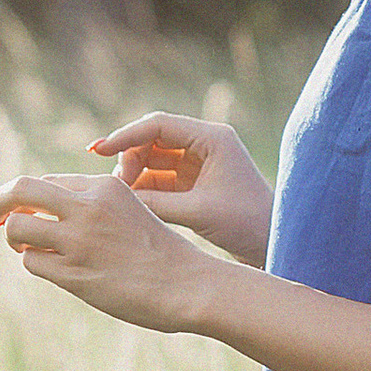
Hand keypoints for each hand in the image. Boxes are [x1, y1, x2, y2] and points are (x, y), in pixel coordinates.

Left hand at [0, 172, 207, 333]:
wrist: (188, 284)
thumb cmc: (160, 253)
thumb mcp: (128, 211)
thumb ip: (92, 206)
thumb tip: (46, 211)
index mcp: (104, 187)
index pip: (48, 182)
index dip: (29, 195)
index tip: (19, 207)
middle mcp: (87, 208)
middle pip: (21, 190)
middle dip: (1, 201)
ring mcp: (79, 241)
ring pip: (18, 227)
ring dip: (15, 237)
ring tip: (25, 247)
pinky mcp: (74, 273)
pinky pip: (32, 261)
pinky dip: (34, 262)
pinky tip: (49, 267)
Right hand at [89, 112, 273, 269]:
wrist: (272, 245)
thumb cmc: (245, 224)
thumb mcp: (197, 212)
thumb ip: (156, 201)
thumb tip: (117, 197)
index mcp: (212, 138)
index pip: (159, 124)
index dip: (126, 135)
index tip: (99, 150)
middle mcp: (205, 143)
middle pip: (153, 138)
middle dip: (130, 158)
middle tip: (118, 186)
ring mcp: (199, 162)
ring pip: (153, 157)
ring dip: (135, 173)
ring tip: (122, 196)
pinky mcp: (194, 181)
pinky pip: (160, 176)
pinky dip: (144, 186)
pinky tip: (132, 201)